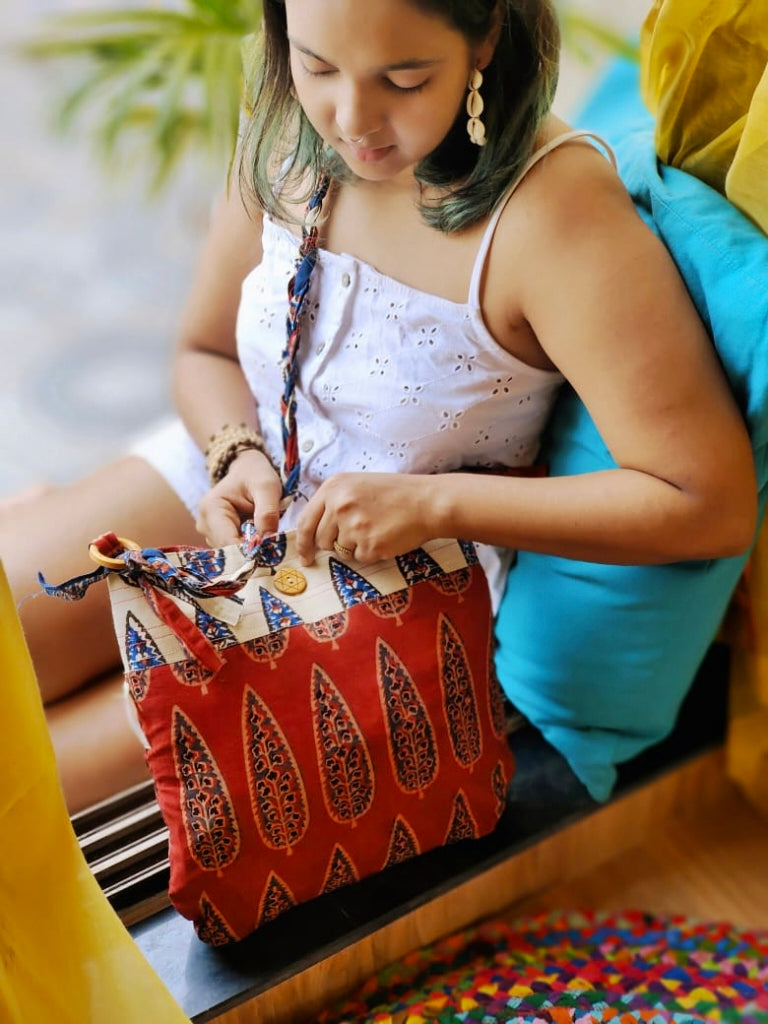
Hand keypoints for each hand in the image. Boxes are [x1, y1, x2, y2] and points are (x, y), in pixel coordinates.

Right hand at [196, 449, 282, 546]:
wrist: (248, 470)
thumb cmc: (256, 475)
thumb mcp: (267, 487)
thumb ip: (267, 512)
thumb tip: (267, 540)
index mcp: (210, 509)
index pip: (228, 542)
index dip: (249, 551)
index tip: (270, 552)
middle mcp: (204, 524)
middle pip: (228, 551)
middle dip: (251, 552)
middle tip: (273, 547)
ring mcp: (210, 532)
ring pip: (232, 554)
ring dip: (251, 551)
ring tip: (267, 540)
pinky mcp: (218, 537)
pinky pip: (234, 551)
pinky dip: (248, 549)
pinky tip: (260, 540)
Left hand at [295, 472, 435, 564]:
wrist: (427, 502)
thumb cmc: (395, 493)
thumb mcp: (358, 485)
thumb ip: (334, 503)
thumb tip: (315, 531)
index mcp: (333, 488)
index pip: (306, 522)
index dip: (303, 543)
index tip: (305, 556)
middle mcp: (339, 505)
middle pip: (322, 540)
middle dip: (336, 543)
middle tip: (359, 533)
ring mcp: (353, 526)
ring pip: (341, 551)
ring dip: (356, 547)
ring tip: (376, 528)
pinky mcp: (369, 544)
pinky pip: (361, 558)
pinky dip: (372, 552)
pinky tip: (386, 536)